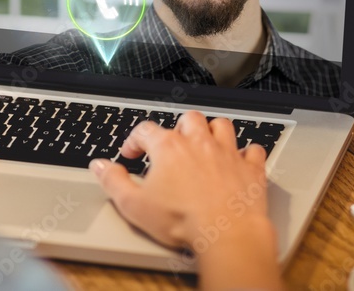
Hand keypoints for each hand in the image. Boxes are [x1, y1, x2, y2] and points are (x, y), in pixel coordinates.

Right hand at [91, 111, 281, 290]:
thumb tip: (100, 167)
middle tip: (172, 143)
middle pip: (188, 119)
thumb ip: (113, 182)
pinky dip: (247, 152)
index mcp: (169, 148)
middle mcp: (199, 143)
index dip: (135, 140)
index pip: (146, 130)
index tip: (131, 152)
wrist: (225, 234)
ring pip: (221, 126)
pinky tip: (242, 159)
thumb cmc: (182, 221)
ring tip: (206, 141)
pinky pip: (253, 150)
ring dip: (213, 131)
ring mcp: (227, 153)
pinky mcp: (251, 169)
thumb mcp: (134, 205)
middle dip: (178, 128)